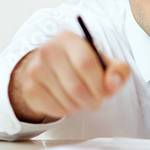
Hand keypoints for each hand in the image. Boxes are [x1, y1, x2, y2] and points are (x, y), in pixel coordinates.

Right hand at [8, 31, 130, 122]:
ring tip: (83, 98)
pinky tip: (68, 100)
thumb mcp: (104, 62)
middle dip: (93, 100)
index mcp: (69, 39)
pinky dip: (68, 110)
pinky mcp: (30, 88)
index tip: (107, 93)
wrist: (51, 69)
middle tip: (97, 100)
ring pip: (67, 100)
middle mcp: (49, 50)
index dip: (100, 84)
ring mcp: (36, 69)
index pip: (86, 64)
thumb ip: (118, 70)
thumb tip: (113, 83)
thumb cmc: (83, 65)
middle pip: (76, 87)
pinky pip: (56, 109)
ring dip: (81, 106)